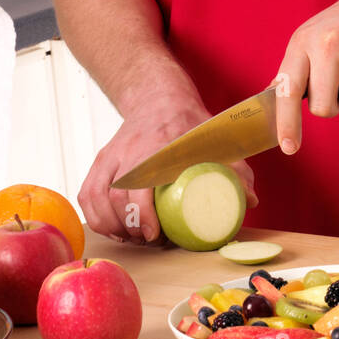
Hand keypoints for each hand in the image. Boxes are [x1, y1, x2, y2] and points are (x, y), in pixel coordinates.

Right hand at [78, 69, 258, 244]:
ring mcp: (110, 156)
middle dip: (130, 227)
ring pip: (97, 198)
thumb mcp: (216, 141)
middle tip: (150, 240)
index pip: (138, 185)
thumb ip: (236, 169)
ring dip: (113, 225)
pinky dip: (96, 216)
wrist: (158, 99)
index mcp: (156, 147)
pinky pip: (87, 195)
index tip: (152, 233)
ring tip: (134, 237)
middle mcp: (128, 151)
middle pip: (116, 197)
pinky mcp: (99, 162)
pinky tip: (114, 227)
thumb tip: (250, 200)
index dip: (142, 214)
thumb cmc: (190, 125)